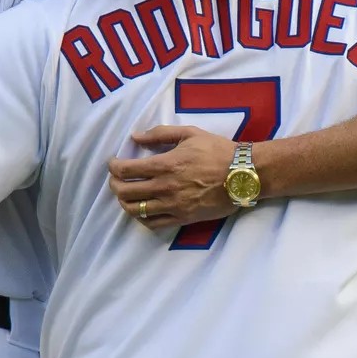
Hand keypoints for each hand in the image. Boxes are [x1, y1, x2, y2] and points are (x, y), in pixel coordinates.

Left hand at [111, 126, 238, 229]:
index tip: (113, 163)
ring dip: (124, 202)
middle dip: (114, 184)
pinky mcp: (183, 218)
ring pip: (136, 210)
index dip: (113, 167)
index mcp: (165, 164)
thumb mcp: (190, 133)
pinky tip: (142, 210)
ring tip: (125, 195)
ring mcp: (173, 205)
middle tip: (116, 179)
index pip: (126, 170)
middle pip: (125, 191)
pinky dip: (142, 218)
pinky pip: (154, 224)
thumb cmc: (218, 151)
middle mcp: (165, 187)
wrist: (243, 175)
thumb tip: (136, 137)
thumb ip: (160, 134)